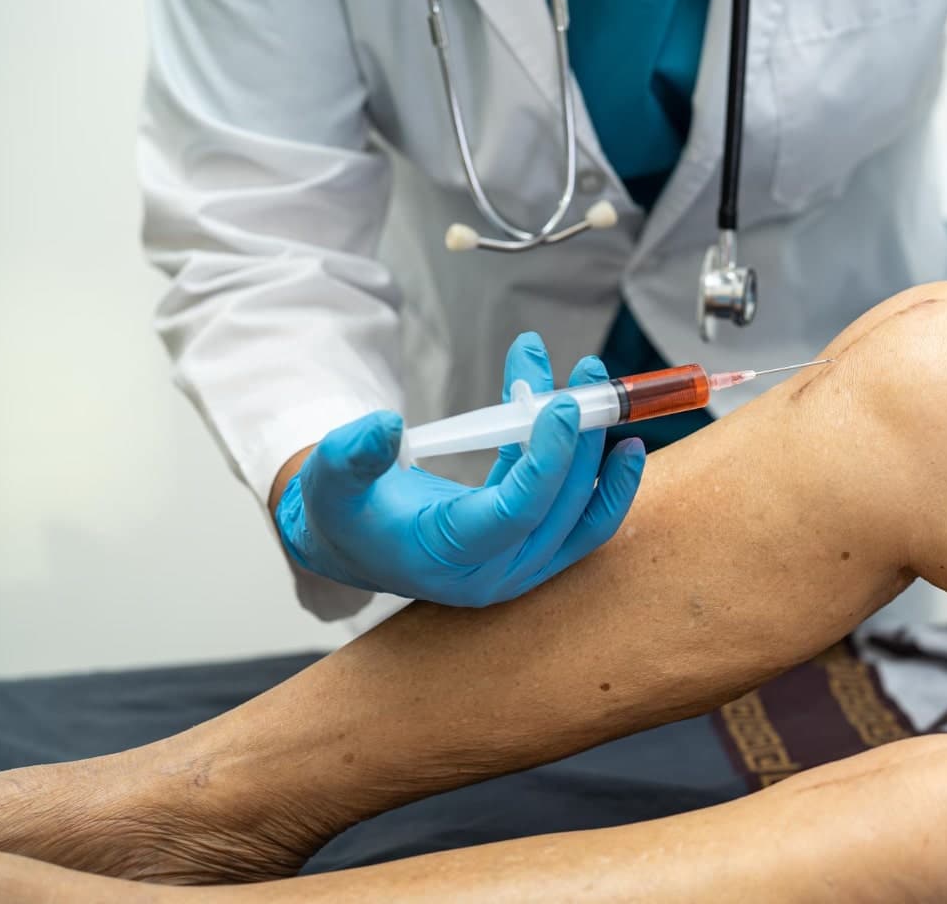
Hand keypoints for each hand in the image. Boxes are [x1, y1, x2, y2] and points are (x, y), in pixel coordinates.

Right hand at [274, 333, 645, 605]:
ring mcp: (519, 568)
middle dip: (579, 436)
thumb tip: (387, 424)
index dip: (546, 458)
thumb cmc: (344, 509)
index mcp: (446, 557)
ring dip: (596, 447)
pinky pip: (585, 520)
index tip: (561, 404)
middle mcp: (493, 572)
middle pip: (559, 506)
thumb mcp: (331, 477)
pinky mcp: (533, 551)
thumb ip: (352, 453)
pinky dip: (604, 477)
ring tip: (595, 379)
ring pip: (581, 512)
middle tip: (585, 373)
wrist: (354, 543)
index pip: (515, 512)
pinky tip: (615, 433)